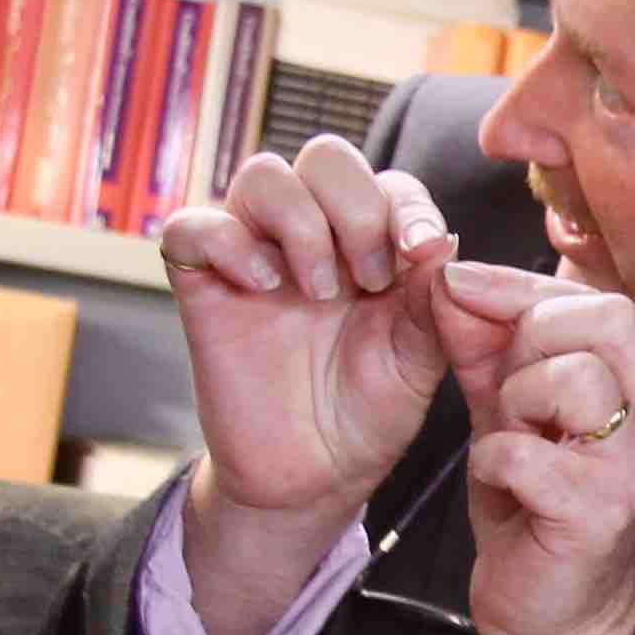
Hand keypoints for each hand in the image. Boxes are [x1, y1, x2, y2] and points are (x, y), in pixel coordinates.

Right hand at [160, 140, 455, 634]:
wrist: (313, 478)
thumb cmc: (369, 413)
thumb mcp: (419, 359)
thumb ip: (435, 299)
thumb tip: (443, 239)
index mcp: (372, 244)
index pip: (389, 182)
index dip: (408, 206)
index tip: (421, 253)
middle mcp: (313, 235)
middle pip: (325, 156)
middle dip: (355, 207)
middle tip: (368, 281)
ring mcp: (255, 254)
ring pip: (263, 175)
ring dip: (302, 224)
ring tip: (319, 292)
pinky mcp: (202, 283)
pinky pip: (191, 225)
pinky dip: (228, 241)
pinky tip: (262, 285)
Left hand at [433, 255, 634, 634]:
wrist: (550, 612)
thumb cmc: (535, 506)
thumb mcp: (509, 409)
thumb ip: (484, 344)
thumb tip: (445, 275)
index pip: (598, 300)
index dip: (518, 286)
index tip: (455, 285)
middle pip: (606, 320)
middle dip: (528, 340)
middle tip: (505, 390)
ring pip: (570, 379)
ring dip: (513, 405)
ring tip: (511, 440)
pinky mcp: (600, 511)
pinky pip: (525, 452)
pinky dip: (492, 461)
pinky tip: (502, 484)